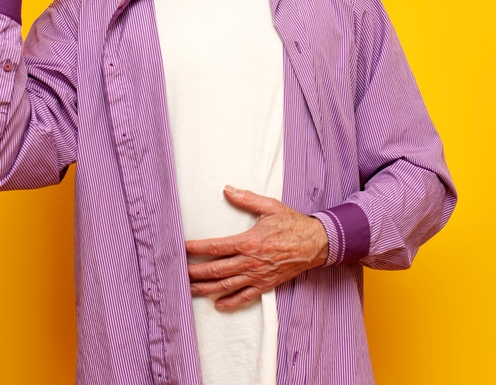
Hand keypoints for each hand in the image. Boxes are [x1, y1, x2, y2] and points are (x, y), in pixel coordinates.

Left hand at [185, 185, 328, 310]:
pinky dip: (231, 302)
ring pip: (226, 286)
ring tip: (189, 290)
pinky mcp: (266, 284)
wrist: (317, 243)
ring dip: (206, 289)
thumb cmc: (293, 224)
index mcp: (248, 242)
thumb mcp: (270, 207)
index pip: (214, 247)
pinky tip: (218, 304)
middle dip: (195, 272)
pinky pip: (246, 297)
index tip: (181, 248)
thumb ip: (246, 199)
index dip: (195, 248)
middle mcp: (250, 262)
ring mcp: (257, 276)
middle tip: (178, 273)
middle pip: (216, 270)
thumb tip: (227, 189)